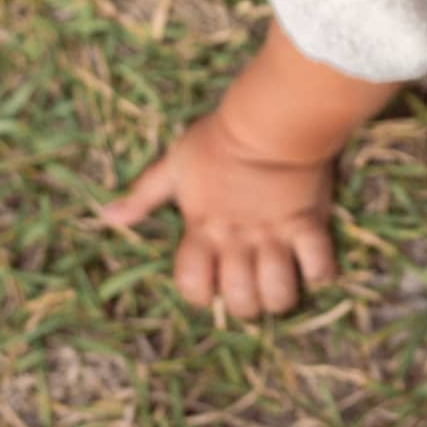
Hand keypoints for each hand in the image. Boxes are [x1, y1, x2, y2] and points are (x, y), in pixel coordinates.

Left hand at [97, 112, 338, 317]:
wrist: (271, 120)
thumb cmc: (218, 140)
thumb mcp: (174, 165)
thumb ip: (143, 195)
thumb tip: (107, 217)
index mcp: (203, 229)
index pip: (193, 284)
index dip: (198, 295)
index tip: (208, 289)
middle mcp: (237, 240)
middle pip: (240, 298)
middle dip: (244, 306)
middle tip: (249, 293)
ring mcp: (274, 235)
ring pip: (279, 292)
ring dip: (279, 298)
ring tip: (280, 289)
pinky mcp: (307, 223)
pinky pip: (319, 264)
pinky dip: (320, 274)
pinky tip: (313, 270)